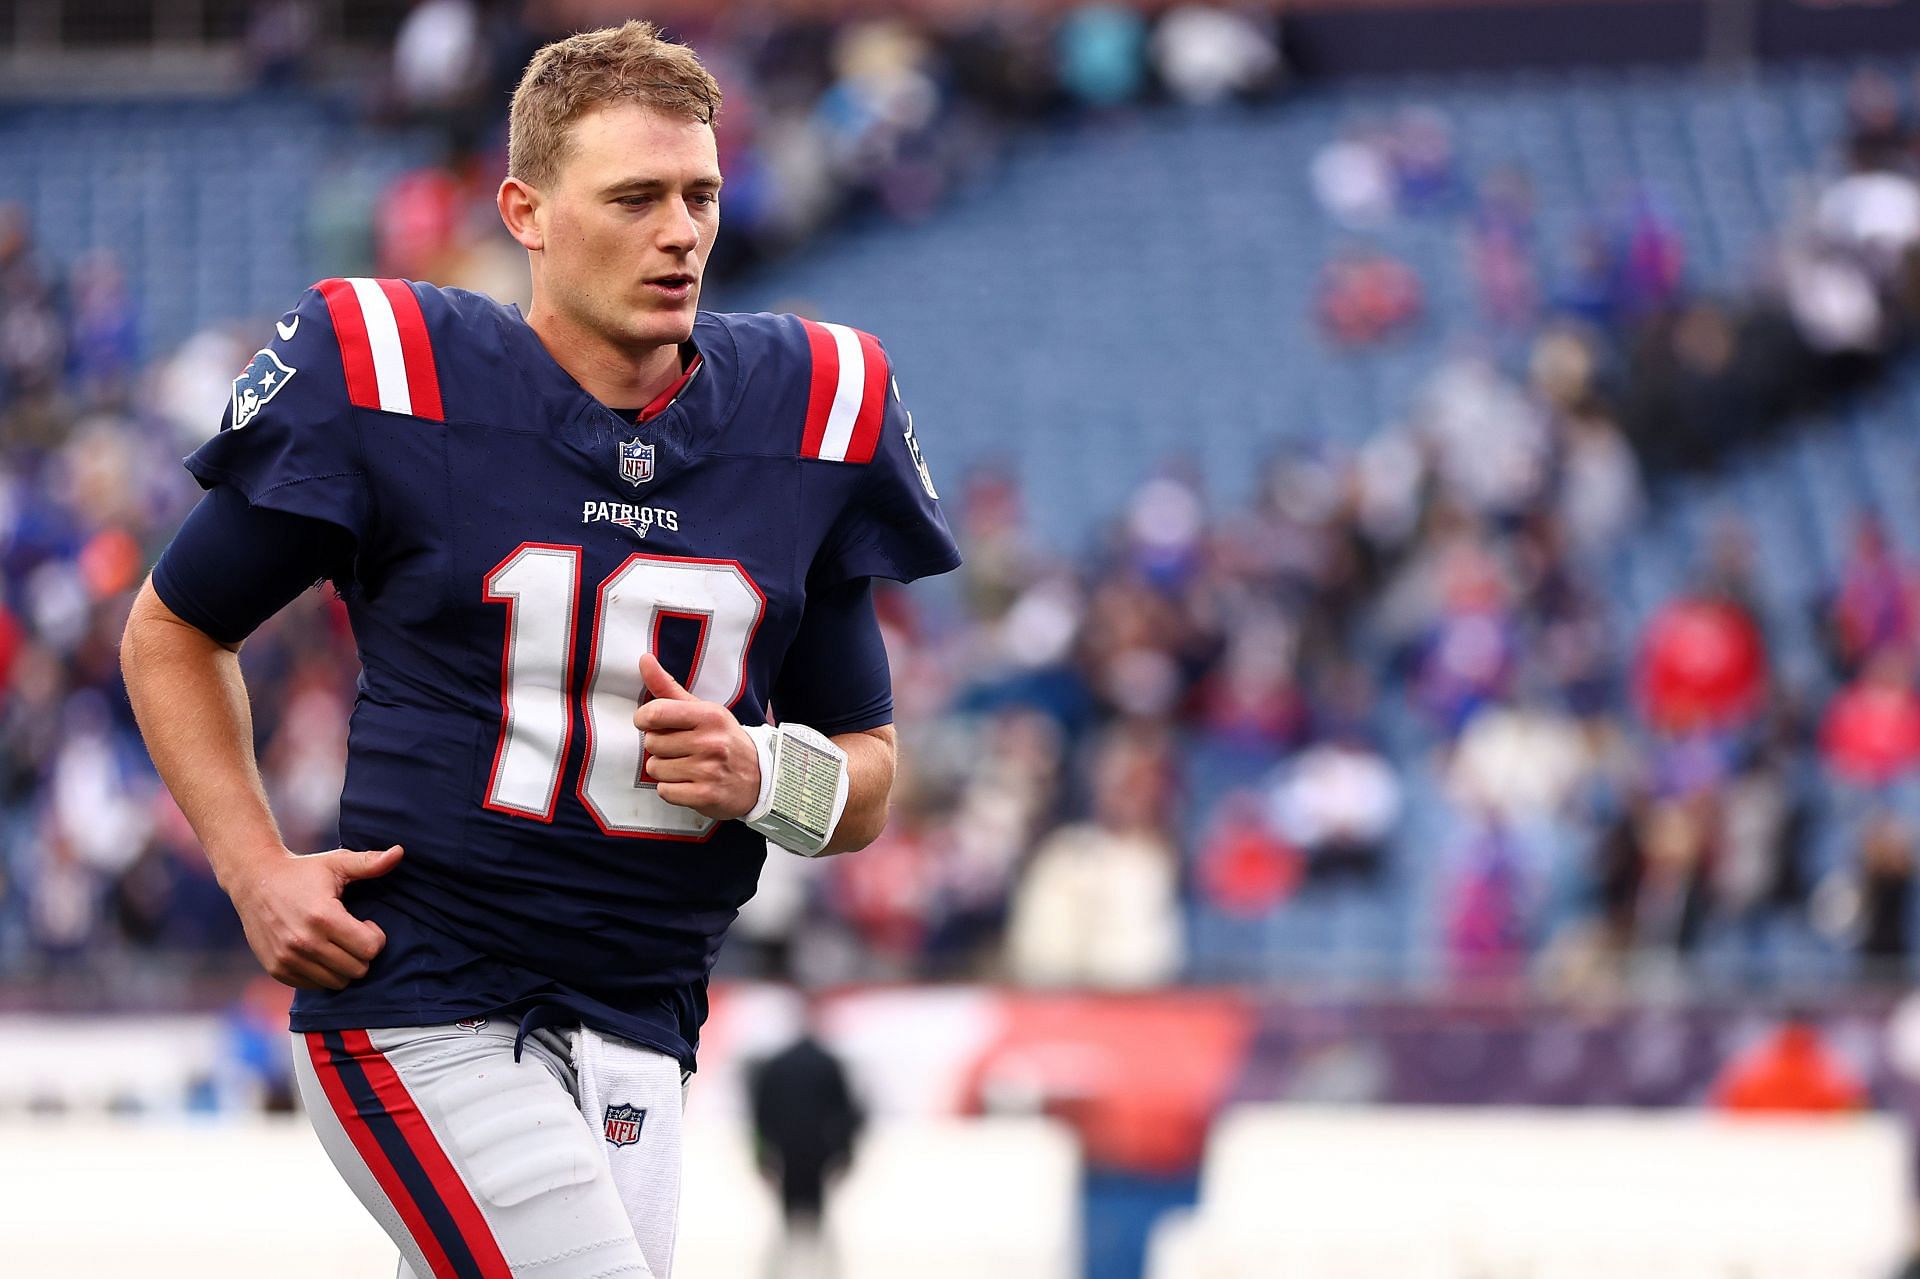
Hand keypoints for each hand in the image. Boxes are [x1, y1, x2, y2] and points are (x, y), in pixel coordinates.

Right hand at [228, 844, 401, 990]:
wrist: (254, 881)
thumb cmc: (303, 871)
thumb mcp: (336, 862)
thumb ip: (369, 862)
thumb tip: (400, 852)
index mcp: (323, 916)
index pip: (370, 949)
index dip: (375, 936)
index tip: (365, 923)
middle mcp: (304, 942)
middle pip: (357, 969)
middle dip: (361, 953)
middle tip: (351, 934)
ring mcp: (288, 959)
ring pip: (337, 982)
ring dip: (343, 966)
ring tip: (335, 943)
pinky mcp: (277, 969)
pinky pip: (314, 986)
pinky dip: (321, 973)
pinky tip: (318, 951)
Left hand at [634, 652, 760, 819]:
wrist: (760, 778)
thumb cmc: (724, 740)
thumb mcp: (702, 710)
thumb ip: (668, 687)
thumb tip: (644, 659)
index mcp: (709, 716)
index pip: (655, 713)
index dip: (644, 720)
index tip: (652, 723)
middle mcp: (710, 742)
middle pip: (652, 743)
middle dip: (659, 747)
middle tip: (680, 748)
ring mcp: (709, 771)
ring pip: (655, 769)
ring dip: (665, 770)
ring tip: (686, 767)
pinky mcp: (706, 796)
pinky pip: (665, 791)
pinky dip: (672, 789)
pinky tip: (689, 783)